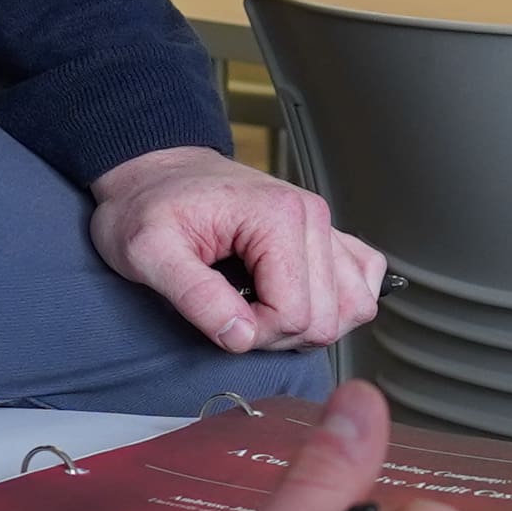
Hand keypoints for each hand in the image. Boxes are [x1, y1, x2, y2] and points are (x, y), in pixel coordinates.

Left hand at [86, 144, 384, 353]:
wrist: (156, 174)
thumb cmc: (150, 206)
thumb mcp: (148, 252)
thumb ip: (195, 295)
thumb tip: (241, 335)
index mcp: (278, 217)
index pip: (294, 315)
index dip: (255, 334)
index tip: (221, 319)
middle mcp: (312, 216)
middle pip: (326, 319)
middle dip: (277, 333)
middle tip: (235, 313)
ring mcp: (324, 226)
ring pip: (354, 307)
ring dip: (308, 325)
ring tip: (263, 309)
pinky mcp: (328, 236)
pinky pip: (363, 282)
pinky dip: (336, 304)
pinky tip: (297, 300)